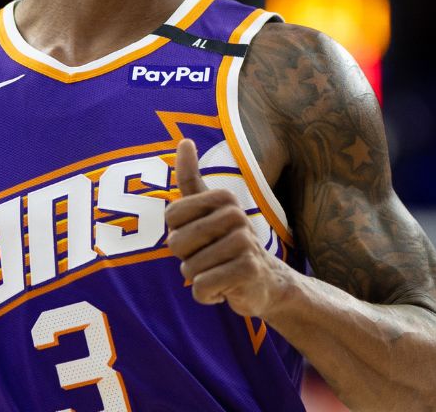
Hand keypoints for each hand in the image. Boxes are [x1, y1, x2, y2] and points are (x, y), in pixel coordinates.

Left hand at [165, 138, 285, 318]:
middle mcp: (236, 216)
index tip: (200, 236)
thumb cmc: (226, 243)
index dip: (178, 233)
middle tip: (210, 258)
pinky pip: (202, 287)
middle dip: (186, 258)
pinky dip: (207, 295)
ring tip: (219, 272)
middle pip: (177, 243)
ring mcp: (245, 243)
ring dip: (198, 278)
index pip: (172, 217)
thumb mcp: (208, 209)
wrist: (264, 282)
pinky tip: (224, 289)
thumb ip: (191, 178)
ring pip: (189, 268)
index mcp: (224, 198)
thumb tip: (184, 140)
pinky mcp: (248, 271)